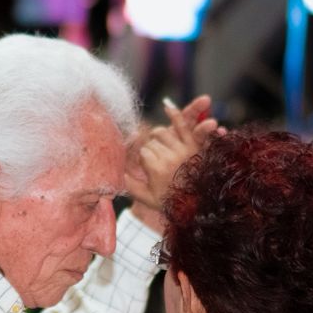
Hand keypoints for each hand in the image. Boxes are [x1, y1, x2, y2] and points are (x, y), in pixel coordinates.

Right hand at [125, 95, 221, 220]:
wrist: (197, 206)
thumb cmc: (171, 202)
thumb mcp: (146, 198)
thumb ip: (129, 185)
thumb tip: (115, 172)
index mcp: (157, 169)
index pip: (143, 153)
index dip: (143, 159)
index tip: (147, 169)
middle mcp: (169, 157)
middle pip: (152, 143)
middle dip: (150, 150)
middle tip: (156, 161)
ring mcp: (183, 149)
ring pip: (163, 133)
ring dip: (158, 136)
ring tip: (159, 146)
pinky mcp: (193, 145)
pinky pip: (183, 125)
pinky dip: (176, 115)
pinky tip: (167, 107)